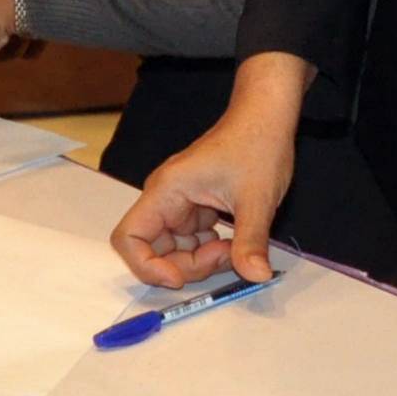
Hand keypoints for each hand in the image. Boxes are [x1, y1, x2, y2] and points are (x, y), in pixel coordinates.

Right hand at [114, 103, 298, 289]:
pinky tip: (234, 241)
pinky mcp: (196, 208)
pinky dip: (210, 251)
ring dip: (200, 260)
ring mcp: (180, 204)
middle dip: (186, 265)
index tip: (178, 279)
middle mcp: (166, 198)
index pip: (129, 237)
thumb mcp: (258, 199)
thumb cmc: (257, 142)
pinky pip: (191, 241)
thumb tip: (256, 275)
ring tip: (234, 248)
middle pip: (153, 250)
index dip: (146, 265)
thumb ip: (251, 242)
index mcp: (167, 189)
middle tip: (225, 258)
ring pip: (174, 249)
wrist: (267, 116)